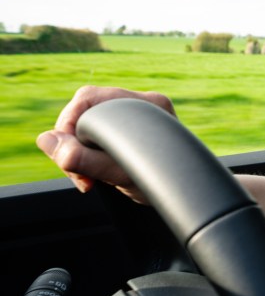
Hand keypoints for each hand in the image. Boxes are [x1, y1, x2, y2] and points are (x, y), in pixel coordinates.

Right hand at [36, 85, 175, 201]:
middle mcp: (145, 102)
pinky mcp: (133, 126)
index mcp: (147, 104)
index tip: (69, 162)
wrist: (187, 195)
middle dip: (73, 143)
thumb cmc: (164, 185)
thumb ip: (83, 159)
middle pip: (85, 111)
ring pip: (89, 123)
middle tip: (82, 177)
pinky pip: (98, 131)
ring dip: (80, 151)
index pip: (87, 100)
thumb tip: (47, 140)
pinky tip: (96, 172)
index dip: (67, 130)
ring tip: (90, 178)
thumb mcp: (120, 175)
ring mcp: (140, 112)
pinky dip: (91, 152)